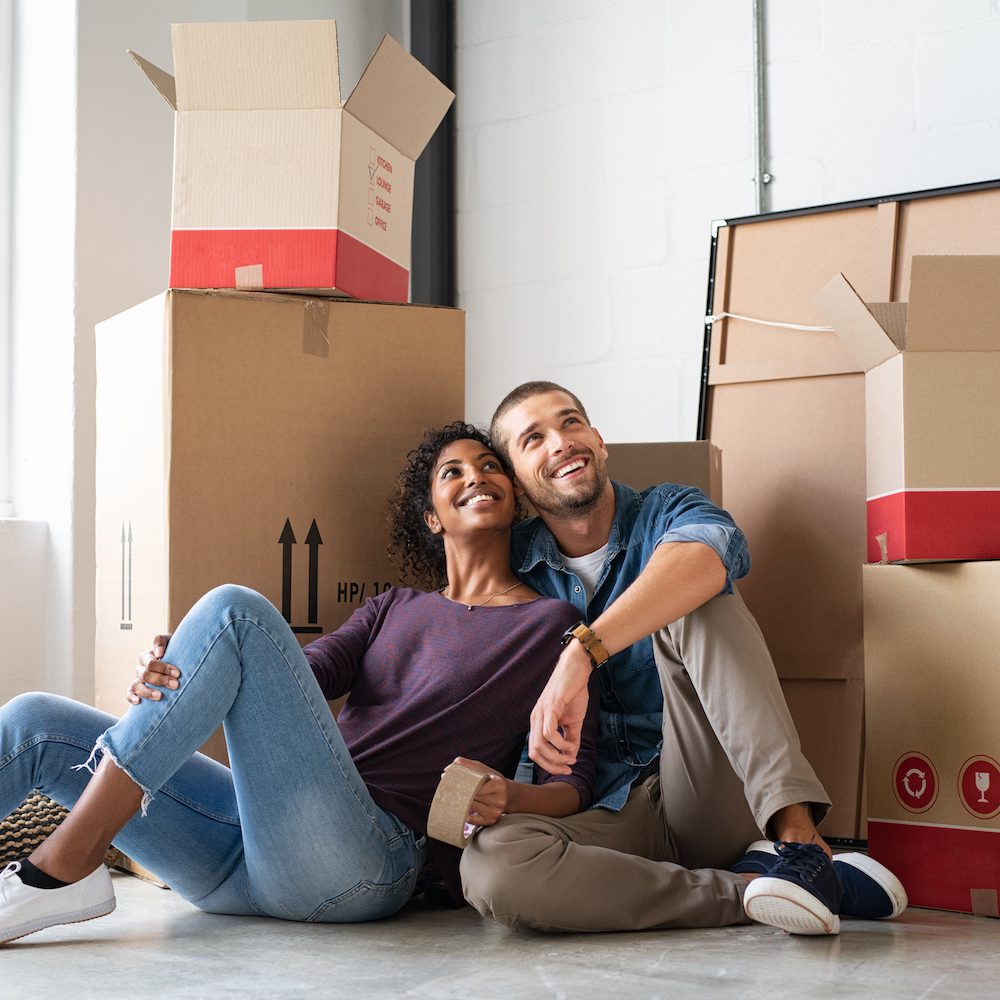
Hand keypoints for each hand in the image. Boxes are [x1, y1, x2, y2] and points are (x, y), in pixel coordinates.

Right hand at [127, 634, 178, 705]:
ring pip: (136, 686)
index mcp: (147, 657)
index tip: (178, 674)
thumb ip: (161, 641)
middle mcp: (141, 669)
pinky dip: (131, 697)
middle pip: (145, 675)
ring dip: (147, 692)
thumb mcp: (169, 641)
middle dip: (160, 680)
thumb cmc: (173, 649)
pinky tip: (138, 702)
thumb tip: (158, 653)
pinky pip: (129, 693)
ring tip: (160, 696)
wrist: (177, 658)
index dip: (163, 668)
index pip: (151, 663)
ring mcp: (138, 680)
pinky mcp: (137, 690)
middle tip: (175, 685)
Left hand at [446, 758, 509, 826]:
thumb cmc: (495, 781)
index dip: (462, 782)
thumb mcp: (486, 770)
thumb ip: (469, 766)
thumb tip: (448, 768)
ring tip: (451, 796)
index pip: (476, 784)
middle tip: (446, 787)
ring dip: (459, 802)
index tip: (449, 778)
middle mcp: (499, 800)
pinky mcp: (490, 821)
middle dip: (459, 791)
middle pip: (473, 796)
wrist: (510, 796)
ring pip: (470, 807)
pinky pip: (472, 819)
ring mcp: (495, 812)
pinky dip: (464, 813)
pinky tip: (460, 808)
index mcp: (499, 784)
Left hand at [528, 642, 592, 774]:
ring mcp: (541, 712)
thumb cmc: (573, 693)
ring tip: (572, 756)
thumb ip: (571, 739)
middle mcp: (536, 719)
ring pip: (540, 744)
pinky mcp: (550, 706)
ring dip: (557, 756)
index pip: (536, 752)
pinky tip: (570, 744)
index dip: (550, 765)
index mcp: (538, 723)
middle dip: (552, 765)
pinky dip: (559, 742)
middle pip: (535, 752)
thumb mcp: (573, 721)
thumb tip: (571, 756)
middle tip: (569, 767)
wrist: (577, 670)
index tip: (567, 768)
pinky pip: (549, 731)